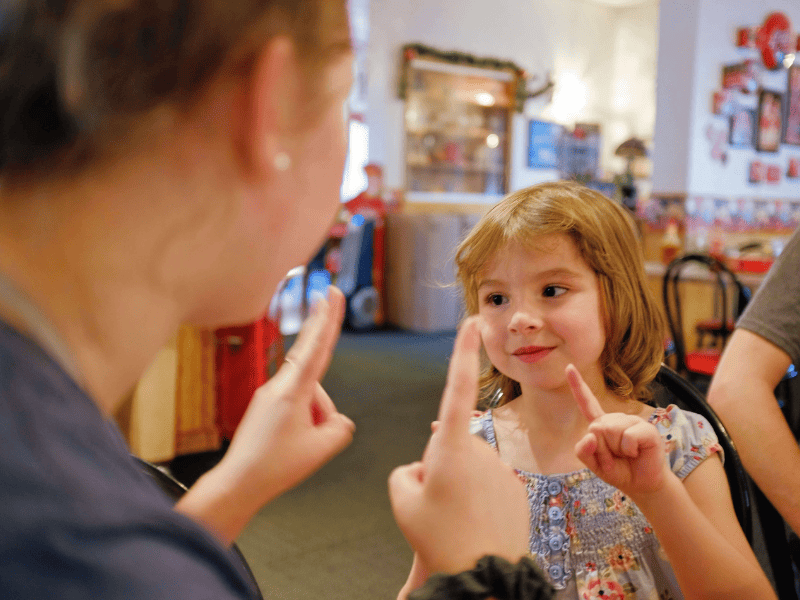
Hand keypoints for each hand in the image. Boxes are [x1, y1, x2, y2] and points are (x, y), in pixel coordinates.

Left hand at [220, 286, 354, 502]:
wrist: (238, 483)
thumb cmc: (276, 466)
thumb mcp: (322, 449)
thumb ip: (340, 427)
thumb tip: (336, 419)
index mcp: (293, 391)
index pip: (317, 348)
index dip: (329, 320)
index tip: (332, 294)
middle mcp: (278, 386)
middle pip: (312, 359)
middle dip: (321, 326)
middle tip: (329, 294)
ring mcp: (268, 395)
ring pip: (308, 394)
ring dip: (317, 415)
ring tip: (302, 446)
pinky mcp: (264, 408)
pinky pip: (295, 404)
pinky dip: (305, 418)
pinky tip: (295, 444)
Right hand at [388, 317, 529, 577]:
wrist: (484, 576)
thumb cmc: (438, 538)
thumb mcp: (403, 500)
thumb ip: (405, 472)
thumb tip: (422, 466)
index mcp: (451, 446)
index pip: (457, 387)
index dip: (462, 352)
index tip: (471, 322)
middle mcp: (480, 449)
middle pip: (450, 445)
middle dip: (439, 465)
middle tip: (435, 504)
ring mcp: (501, 468)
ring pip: (469, 467)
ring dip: (459, 484)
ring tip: (456, 519)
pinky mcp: (515, 487)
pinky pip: (488, 483)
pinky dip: (479, 498)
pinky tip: (475, 524)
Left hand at [567, 364, 668, 496]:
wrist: (642, 485)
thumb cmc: (618, 470)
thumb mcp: (594, 464)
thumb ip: (584, 451)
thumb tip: (591, 434)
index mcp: (602, 424)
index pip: (587, 402)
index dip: (577, 385)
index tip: (569, 366)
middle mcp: (616, 419)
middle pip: (596, 427)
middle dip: (602, 449)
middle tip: (615, 458)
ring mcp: (632, 421)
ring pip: (611, 431)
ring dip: (615, 451)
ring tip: (627, 456)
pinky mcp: (647, 429)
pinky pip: (628, 437)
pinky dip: (629, 450)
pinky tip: (637, 453)